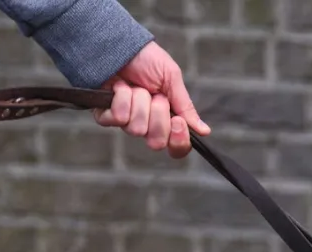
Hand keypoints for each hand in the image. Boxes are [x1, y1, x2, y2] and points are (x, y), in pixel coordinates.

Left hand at [94, 41, 208, 158]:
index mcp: (167, 120)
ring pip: (137, 129)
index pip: (177, 148)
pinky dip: (122, 99)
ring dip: (140, 102)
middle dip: (158, 116)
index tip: (178, 121)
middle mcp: (147, 125)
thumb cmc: (146, 58)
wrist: (120, 44)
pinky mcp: (106, 116)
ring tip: (136, 86)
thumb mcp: (172, 79)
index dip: (179, 141)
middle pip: (157, 142)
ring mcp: (127, 122)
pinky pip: (118, 119)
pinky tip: (120, 87)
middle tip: (155, 96)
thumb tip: (204, 131)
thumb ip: (186, 107)